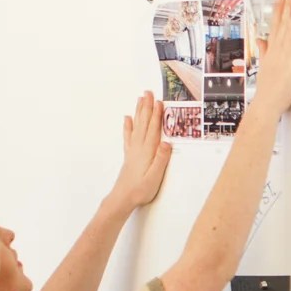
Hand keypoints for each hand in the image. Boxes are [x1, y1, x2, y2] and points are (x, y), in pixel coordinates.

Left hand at [109, 91, 170, 209]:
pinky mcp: (129, 155)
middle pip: (144, 123)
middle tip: (147, 92)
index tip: (158, 101)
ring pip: (136, 126)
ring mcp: (133, 150)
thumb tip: (167, 142)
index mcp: (147, 151)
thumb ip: (161, 159)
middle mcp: (139, 147)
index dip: (156, 115)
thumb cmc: (141, 189)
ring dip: (139, 112)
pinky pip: (128, 136)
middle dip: (146, 107)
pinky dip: (128, 126)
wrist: (123, 198)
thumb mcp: (155, 176)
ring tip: (139, 99)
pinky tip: (127, 118)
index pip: (153, 129)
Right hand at [254, 0, 290, 118]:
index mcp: (271, 50)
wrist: (266, 104)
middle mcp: (277, 49)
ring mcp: (285, 55)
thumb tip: (261, 40)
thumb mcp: (264, 66)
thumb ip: (264, 51)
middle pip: (283, 23)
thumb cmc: (267, 89)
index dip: (278, 9)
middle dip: (288, 5)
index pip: (275, 25)